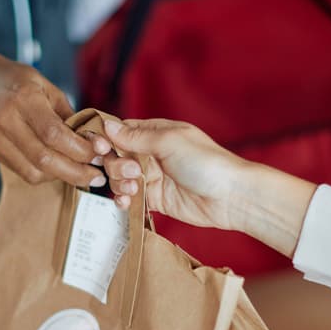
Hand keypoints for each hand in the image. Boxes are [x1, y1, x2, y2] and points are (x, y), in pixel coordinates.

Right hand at [0, 50, 108, 187]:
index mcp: (24, 99)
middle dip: (76, 172)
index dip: (80, 149)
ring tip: (83, 172)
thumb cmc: (21, 83)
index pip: (54, 133)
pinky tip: (61, 168)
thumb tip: (97, 144)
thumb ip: (71, 117)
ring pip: (35, 171)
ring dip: (64, 176)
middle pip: (44, 159)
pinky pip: (26, 173)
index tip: (101, 154)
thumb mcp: (50, 89)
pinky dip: (48, 175)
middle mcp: (7, 120)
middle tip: (98, 175)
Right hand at [103, 119, 316, 256]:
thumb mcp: (169, 142)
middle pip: (116, 156)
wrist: (230, 197)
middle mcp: (151, 153)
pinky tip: (128, 202)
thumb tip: (108, 127)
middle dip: (116, 165)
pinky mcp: (155, 199)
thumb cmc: (207, 162)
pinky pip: (130, 197)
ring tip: (134, 188)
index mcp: (156, 133)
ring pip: (120, 178)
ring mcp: (153, 177)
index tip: (101, 148)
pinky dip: (124, 199)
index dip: (106, 139)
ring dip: (119, 183)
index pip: (121, 131)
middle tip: (132, 172)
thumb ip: (137, 137)